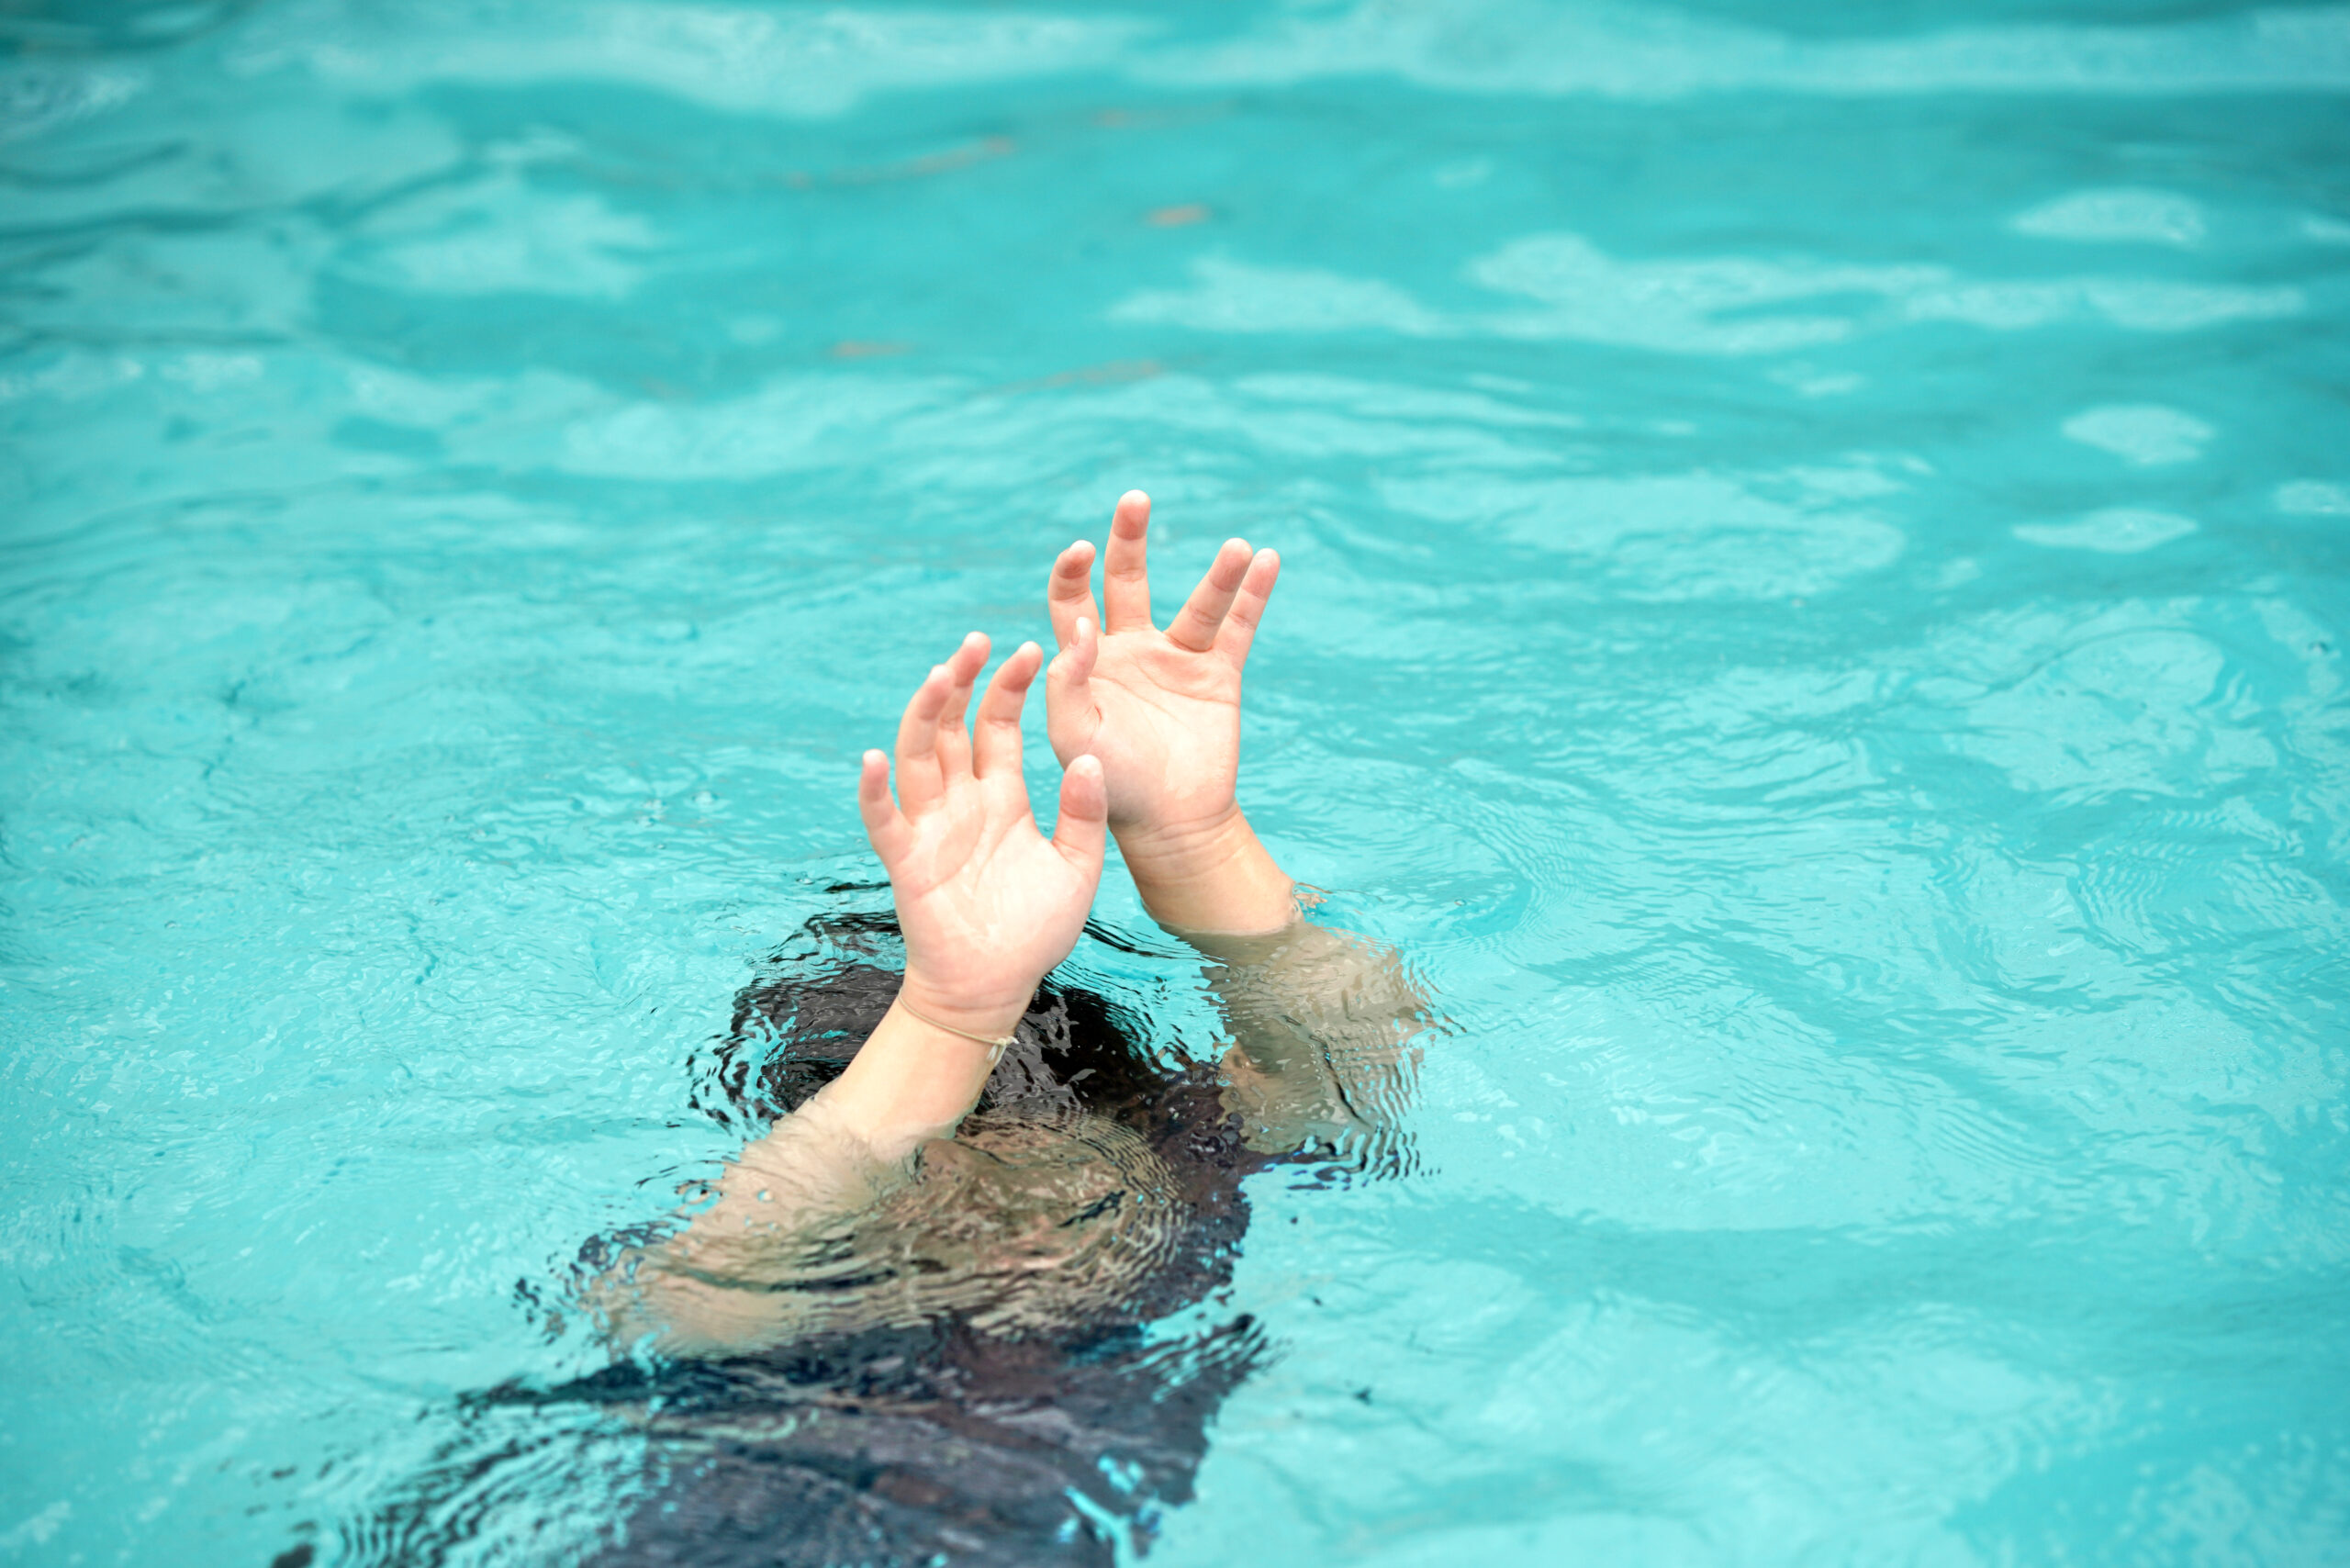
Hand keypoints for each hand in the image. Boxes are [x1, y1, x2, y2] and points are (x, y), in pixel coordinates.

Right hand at [858, 632, 1107, 1035]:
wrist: (998, 985)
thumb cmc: (1037, 929)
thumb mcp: (1077, 866)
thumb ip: (1083, 814)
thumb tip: (1092, 759)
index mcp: (1001, 795)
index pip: (997, 725)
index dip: (1009, 686)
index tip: (1030, 646)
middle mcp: (961, 801)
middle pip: (953, 727)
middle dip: (963, 682)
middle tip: (977, 641)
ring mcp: (931, 827)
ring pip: (918, 757)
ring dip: (925, 715)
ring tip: (940, 676)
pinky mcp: (907, 861)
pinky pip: (884, 820)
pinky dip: (876, 790)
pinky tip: (875, 759)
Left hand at [1044, 491, 1295, 934]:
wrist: (1169, 824)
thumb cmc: (1109, 783)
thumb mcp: (1072, 736)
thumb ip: (1068, 682)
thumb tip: (1080, 627)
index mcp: (1088, 659)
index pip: (1072, 598)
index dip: (1072, 571)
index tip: (1081, 551)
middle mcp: (1132, 647)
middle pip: (1128, 577)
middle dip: (1129, 538)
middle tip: (1134, 499)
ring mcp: (1178, 659)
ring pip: (1199, 601)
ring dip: (1218, 572)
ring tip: (1237, 546)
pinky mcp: (1219, 676)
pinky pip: (1240, 627)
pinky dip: (1254, 594)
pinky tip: (1265, 560)